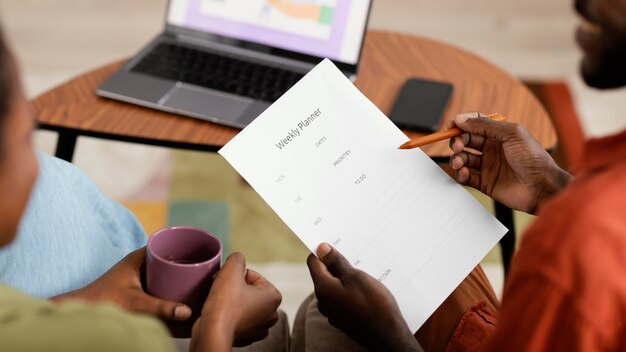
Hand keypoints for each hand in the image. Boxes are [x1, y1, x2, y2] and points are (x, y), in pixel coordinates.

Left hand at [51, 247, 191, 320]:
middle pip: (168, 256)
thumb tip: (187, 311)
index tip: (199, 249)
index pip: (165, 242)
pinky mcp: (137, 287)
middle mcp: (138, 263)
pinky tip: (181, 292)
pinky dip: (170, 283)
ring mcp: (137, 275)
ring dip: (178, 273)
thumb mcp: (136, 304)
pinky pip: (158, 280)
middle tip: (203, 267)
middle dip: (185, 261)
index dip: (183, 244)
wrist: (81, 312)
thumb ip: (161, 307)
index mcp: (138, 257)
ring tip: (197, 279)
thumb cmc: (102, 302)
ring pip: (163, 269)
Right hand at [191, 253, 281, 350]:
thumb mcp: (231, 269)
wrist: (212, 334)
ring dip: (231, 301)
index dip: (235, 276)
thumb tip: (237, 259)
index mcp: (274, 296)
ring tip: (220, 304)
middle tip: (222, 292)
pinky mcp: (246, 337)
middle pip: (248, 290)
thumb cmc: (224, 304)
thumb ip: (237, 258)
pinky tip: (220, 315)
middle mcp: (271, 314)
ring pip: (242, 304)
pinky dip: (229, 316)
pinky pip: (237, 319)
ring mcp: (259, 328)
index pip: (251, 275)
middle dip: (234, 288)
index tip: (226, 283)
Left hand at [307, 243, 420, 351]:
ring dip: (346, 278)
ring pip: (335, 287)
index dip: (323, 251)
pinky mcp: (343, 319)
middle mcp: (323, 302)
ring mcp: (332, 312)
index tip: (338, 244)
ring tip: (365, 275)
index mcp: (323, 289)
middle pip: (324, 274)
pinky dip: (350, 291)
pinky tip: (366, 291)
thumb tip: (320, 248)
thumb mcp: (356, 277)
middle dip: (337, 264)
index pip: (313, 262)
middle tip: (356, 258)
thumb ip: (336, 262)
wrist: (389, 337)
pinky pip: (342, 298)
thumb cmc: (374, 305)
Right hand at [449, 112, 571, 213]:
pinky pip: (466, 177)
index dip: (461, 123)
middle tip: (458, 145)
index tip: (451, 126)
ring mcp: (487, 166)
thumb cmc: (533, 158)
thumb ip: (485, 125)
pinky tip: (465, 173)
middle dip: (457, 141)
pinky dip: (461, 174)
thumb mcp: (512, 133)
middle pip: (465, 141)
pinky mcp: (485, 183)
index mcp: (498, 134)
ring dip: (457, 158)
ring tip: (460, 162)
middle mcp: (491, 149)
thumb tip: (461, 119)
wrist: (542, 186)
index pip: (474, 124)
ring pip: (463, 158)